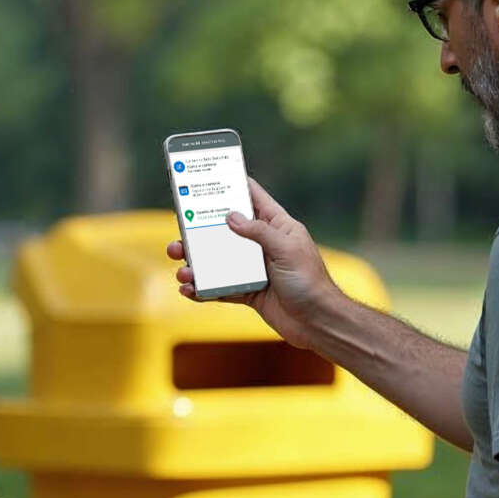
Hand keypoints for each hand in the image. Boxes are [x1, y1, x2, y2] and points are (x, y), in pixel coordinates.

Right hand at [167, 177, 342, 348]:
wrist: (318, 322)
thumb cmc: (310, 282)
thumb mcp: (286, 249)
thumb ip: (258, 232)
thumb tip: (230, 216)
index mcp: (278, 227)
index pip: (254, 198)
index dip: (234, 185)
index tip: (211, 175)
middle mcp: (264, 245)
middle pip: (226, 231)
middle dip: (201, 232)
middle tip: (180, 232)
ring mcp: (255, 269)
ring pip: (218, 261)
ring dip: (197, 264)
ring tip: (182, 269)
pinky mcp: (249, 292)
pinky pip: (221, 287)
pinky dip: (204, 288)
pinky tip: (189, 289)